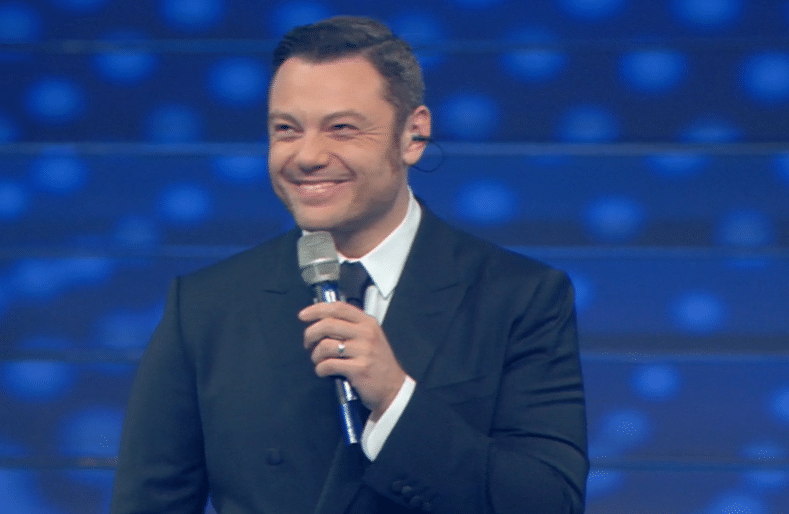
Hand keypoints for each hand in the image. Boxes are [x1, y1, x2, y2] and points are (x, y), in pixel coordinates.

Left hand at [299, 301, 405, 419]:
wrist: (393, 388)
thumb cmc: (378, 363)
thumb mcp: (371, 337)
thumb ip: (351, 327)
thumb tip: (322, 321)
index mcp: (368, 322)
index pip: (338, 308)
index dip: (317, 309)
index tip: (304, 315)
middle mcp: (366, 333)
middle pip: (328, 324)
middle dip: (310, 334)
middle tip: (307, 343)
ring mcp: (363, 351)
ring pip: (325, 346)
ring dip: (315, 355)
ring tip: (318, 360)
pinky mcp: (358, 369)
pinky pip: (328, 365)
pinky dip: (320, 369)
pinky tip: (323, 371)